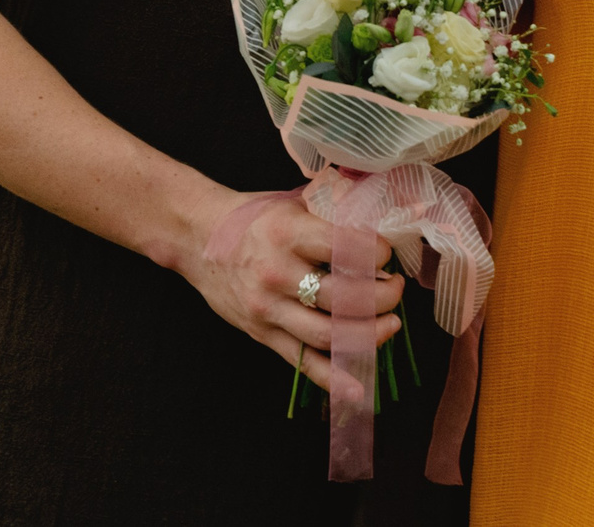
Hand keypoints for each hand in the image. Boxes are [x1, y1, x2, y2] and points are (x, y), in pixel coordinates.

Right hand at [176, 185, 403, 400]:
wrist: (196, 238)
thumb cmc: (251, 219)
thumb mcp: (292, 205)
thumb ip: (334, 216)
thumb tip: (389, 219)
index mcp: (288, 234)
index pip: (346, 249)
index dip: (377, 254)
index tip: (387, 253)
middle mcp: (277, 274)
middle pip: (343, 298)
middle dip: (383, 298)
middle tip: (396, 289)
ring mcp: (268, 309)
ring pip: (328, 335)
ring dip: (370, 334)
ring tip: (391, 324)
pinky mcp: (262, 334)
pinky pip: (301, 362)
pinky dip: (332, 378)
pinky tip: (358, 389)